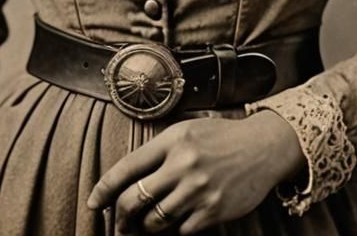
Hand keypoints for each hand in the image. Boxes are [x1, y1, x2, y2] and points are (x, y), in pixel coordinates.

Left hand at [86, 110, 304, 234]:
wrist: (263, 146)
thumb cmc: (221, 137)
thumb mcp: (187, 131)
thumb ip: (160, 151)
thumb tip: (129, 179)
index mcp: (172, 140)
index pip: (127, 168)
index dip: (104, 189)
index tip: (93, 202)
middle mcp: (182, 164)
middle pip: (134, 200)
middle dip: (120, 217)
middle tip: (119, 223)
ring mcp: (198, 189)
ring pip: (155, 221)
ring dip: (146, 227)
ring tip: (146, 225)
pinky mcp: (213, 210)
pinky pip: (181, 231)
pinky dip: (176, 230)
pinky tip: (178, 221)